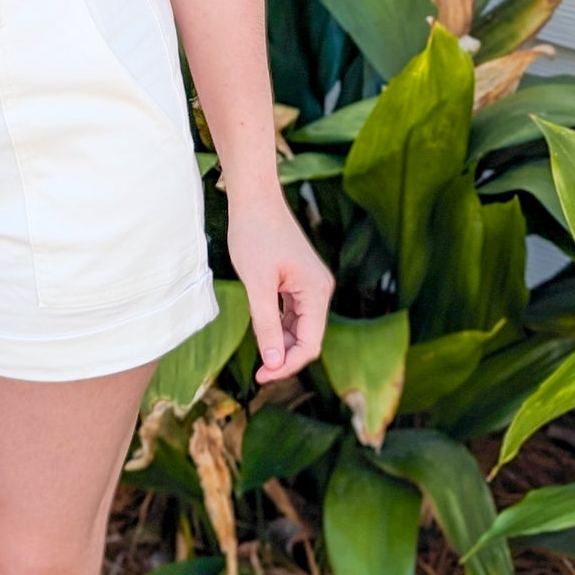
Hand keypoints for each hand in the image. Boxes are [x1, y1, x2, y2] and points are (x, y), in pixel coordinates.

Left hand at [225, 187, 333, 384]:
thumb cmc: (254, 234)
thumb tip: (274, 363)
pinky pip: (293, 313)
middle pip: (308, 338)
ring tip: (258, 354)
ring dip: (281, 343)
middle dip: (285, 357)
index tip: (262, 377)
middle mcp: (320, 290)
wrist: (254, 198)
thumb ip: (266, 325)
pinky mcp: (299, 280)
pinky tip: (263, 332)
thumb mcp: (257, 284)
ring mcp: (311, 285)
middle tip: (258, 373)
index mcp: (316, 291)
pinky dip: (279, 326)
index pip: (310, 344)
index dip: (288, 366)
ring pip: (300, 328)